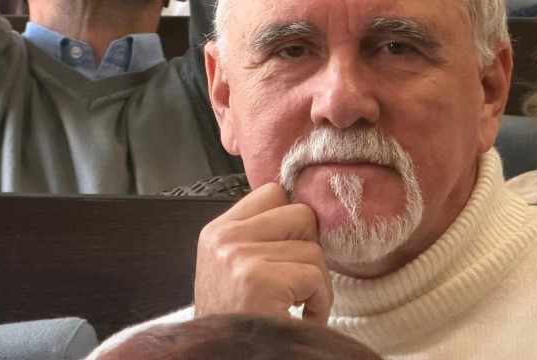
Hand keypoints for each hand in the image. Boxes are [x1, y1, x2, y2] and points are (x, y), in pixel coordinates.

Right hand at [193, 182, 331, 322]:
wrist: (218, 359)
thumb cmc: (237, 321)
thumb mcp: (233, 270)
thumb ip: (257, 238)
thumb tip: (304, 211)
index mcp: (217, 232)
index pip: (273, 192)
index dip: (294, 223)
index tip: (293, 253)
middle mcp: (224, 238)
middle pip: (300, 214)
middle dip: (310, 251)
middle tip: (298, 285)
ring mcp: (239, 257)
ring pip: (313, 249)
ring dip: (317, 284)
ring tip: (297, 308)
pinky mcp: (258, 281)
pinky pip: (314, 277)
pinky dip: (320, 305)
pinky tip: (301, 320)